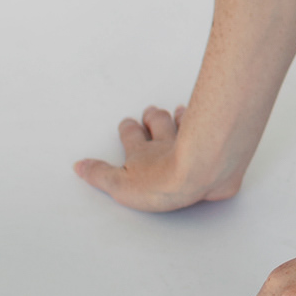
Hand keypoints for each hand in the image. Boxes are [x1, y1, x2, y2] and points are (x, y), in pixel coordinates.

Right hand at [74, 106, 240, 211]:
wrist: (201, 172)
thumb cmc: (163, 180)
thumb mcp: (120, 185)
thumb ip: (100, 175)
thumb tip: (81, 166)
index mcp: (143, 152)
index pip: (131, 136)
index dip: (128, 129)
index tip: (126, 123)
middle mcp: (166, 143)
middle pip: (158, 124)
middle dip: (152, 117)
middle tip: (150, 111)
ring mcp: (193, 143)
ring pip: (183, 124)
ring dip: (179, 117)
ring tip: (178, 111)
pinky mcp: (214, 150)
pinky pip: (211, 135)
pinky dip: (210, 127)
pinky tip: (215, 124)